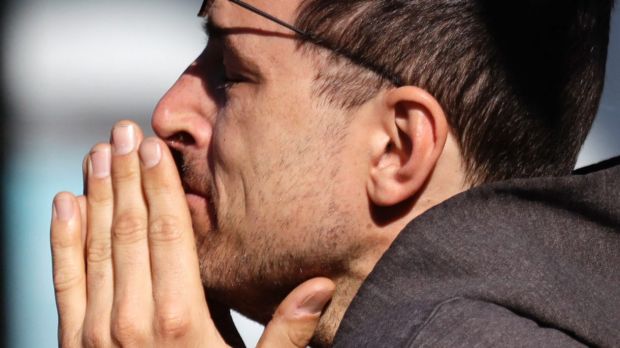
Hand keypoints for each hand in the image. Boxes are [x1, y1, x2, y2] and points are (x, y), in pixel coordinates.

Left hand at [50, 121, 334, 346]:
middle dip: (125, 177)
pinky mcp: (74, 343)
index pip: (168, 236)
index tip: (153, 148)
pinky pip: (65, 280)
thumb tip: (322, 284)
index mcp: (180, 322)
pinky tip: (64, 203)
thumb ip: (288, 333)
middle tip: (122, 131)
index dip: (160, 188)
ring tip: (96, 152)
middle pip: (129, 231)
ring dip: (95, 195)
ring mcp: (96, 333)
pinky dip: (62, 239)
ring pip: (95, 247)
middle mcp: (132, 321)